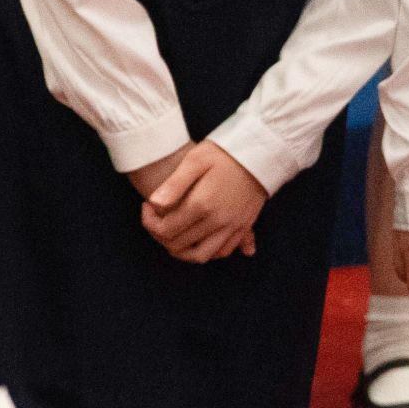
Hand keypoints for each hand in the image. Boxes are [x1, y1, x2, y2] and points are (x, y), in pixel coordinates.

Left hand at [133, 139, 267, 262]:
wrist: (261, 152)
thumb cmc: (224, 153)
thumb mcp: (194, 160)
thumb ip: (173, 184)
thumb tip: (154, 203)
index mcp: (202, 205)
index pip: (166, 230)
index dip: (149, 222)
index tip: (147, 207)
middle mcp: (219, 221)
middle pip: (180, 246)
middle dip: (161, 236)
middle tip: (156, 219)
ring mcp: (234, 226)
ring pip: (202, 255)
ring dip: (182, 251)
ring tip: (173, 233)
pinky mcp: (245, 226)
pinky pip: (224, 250)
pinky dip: (208, 251)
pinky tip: (198, 239)